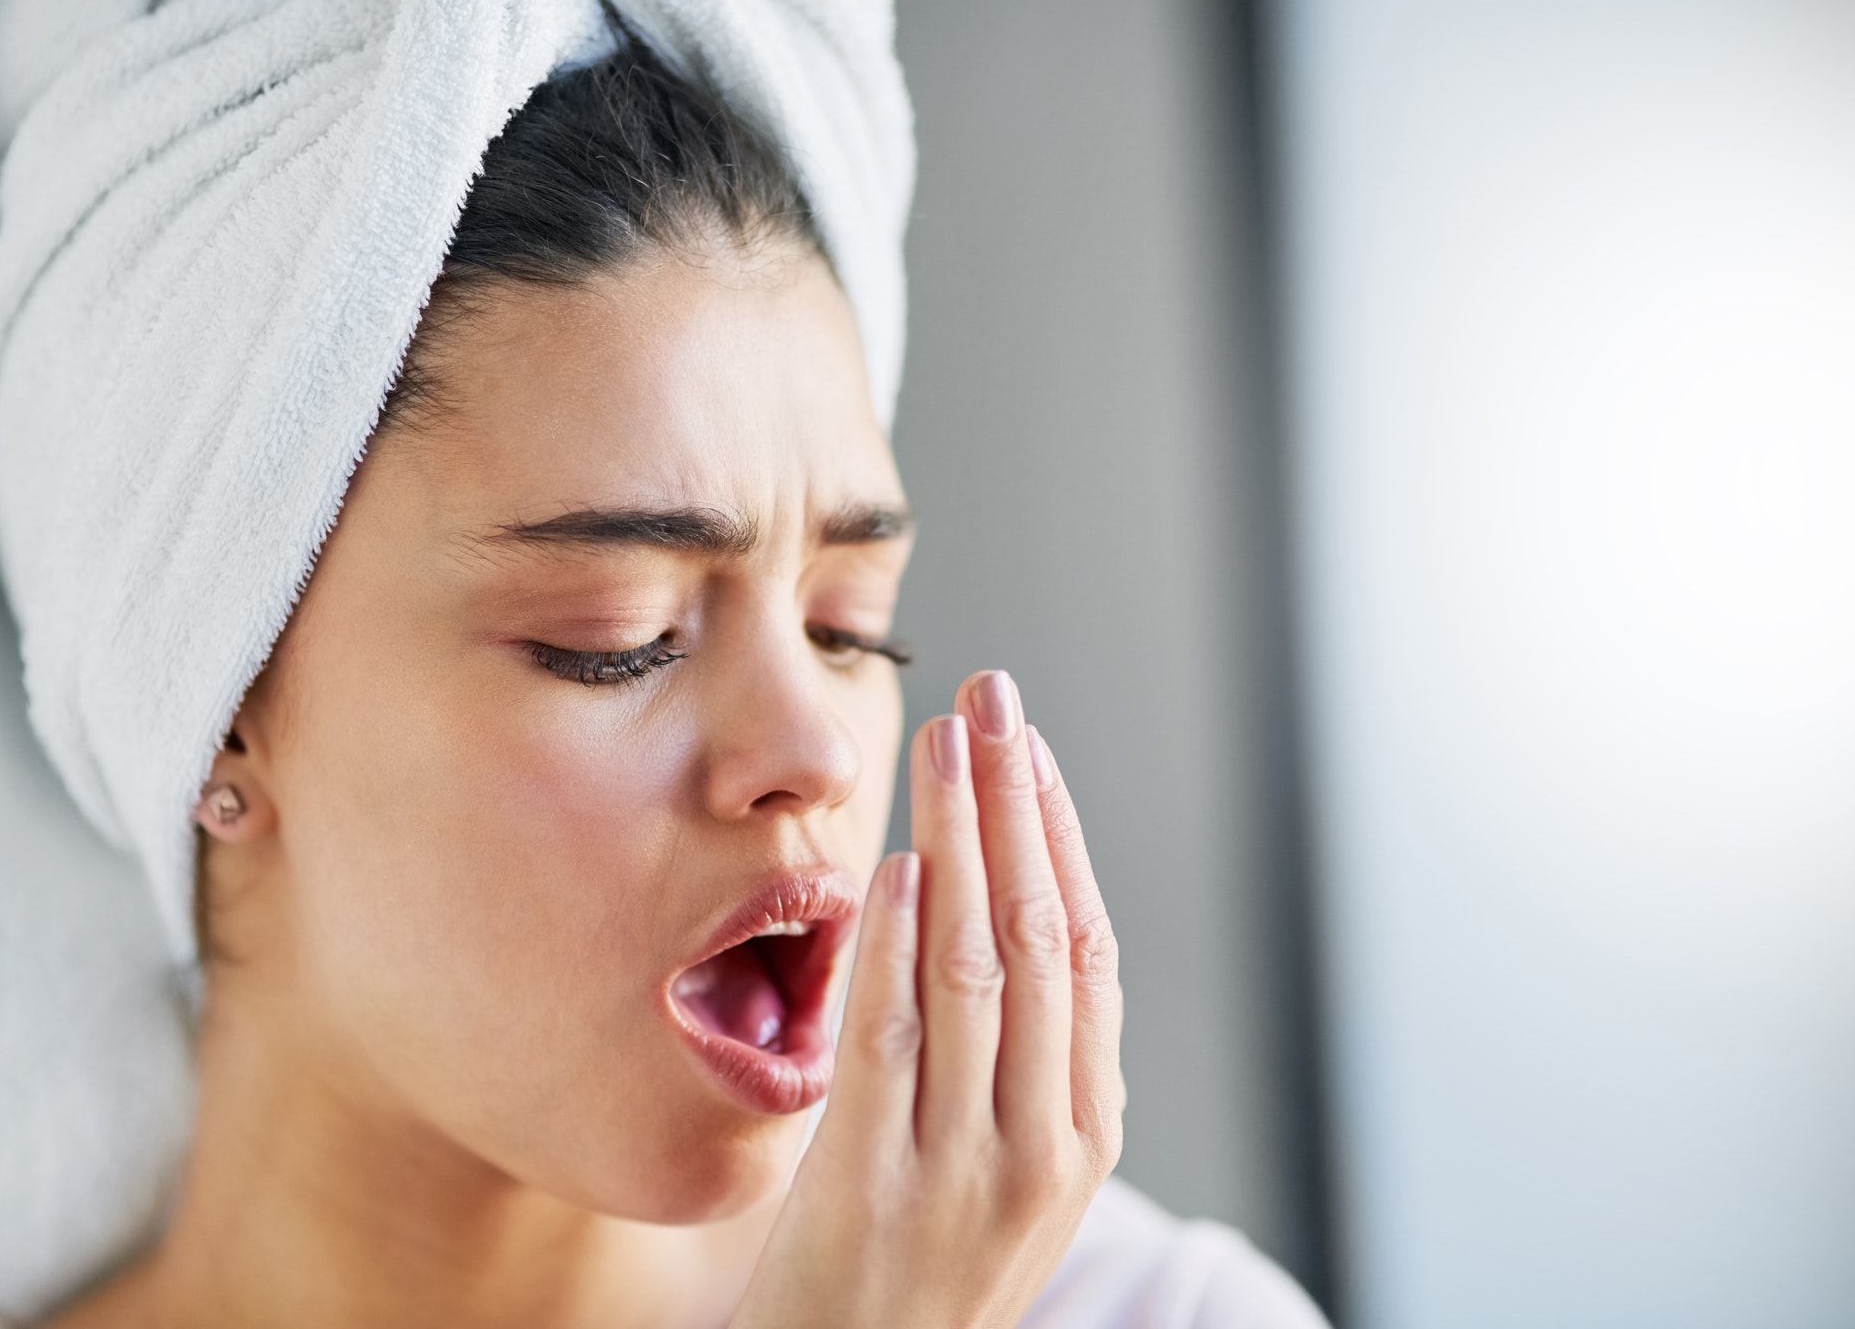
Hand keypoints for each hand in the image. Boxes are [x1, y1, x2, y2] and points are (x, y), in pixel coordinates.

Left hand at [732, 671, 1124, 1328]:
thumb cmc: (925, 1263)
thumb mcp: (1007, 1168)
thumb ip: (1020, 1057)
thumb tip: (1001, 898)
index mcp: (1085, 1128)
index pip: (1088, 947)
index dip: (1057, 833)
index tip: (1025, 746)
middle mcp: (1042, 1142)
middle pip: (1041, 932)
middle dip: (1016, 802)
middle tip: (991, 700)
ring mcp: (963, 1164)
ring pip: (978, 965)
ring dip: (962, 839)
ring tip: (944, 748)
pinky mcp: (876, 1183)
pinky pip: (894, 1037)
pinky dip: (897, 941)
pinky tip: (894, 864)